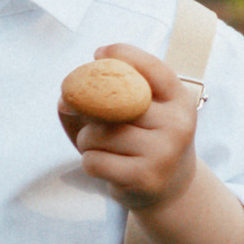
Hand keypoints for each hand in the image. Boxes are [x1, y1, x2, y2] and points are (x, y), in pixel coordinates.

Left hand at [62, 46, 198, 215]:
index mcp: (179, 100)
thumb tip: (64, 100)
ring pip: (100, 133)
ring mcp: (163, 153)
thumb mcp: (139, 114)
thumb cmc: (145, 142)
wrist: (172, 189)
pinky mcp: (144, 178)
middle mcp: (177, 124)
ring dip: (87, 139)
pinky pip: (95, 161)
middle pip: (116, 102)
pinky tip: (104, 166)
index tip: (99, 53)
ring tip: (99, 147)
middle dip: (90, 107)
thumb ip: (106, 96)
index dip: (124, 54)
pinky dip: (89, 162)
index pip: (152, 68)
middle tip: (85, 113)